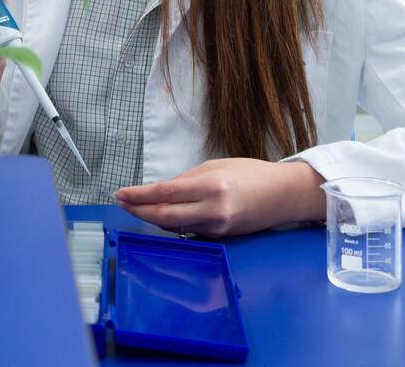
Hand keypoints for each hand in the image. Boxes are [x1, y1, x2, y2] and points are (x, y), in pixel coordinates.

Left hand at [114, 159, 325, 236]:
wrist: (283, 196)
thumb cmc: (251, 174)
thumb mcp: (215, 166)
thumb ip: (186, 180)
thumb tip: (159, 191)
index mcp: (211, 186)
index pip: (164, 193)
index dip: (138, 195)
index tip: (120, 192)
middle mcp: (213, 211)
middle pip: (164, 216)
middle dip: (138, 210)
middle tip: (120, 202)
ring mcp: (217, 228)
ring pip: (173, 226)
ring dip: (151, 218)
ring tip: (134, 207)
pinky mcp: (221, 238)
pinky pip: (188, 231)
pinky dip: (171, 224)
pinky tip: (159, 216)